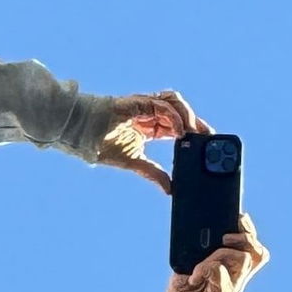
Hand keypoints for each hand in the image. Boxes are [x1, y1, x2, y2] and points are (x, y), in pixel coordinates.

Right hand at [92, 90, 208, 193]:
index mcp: (150, 126)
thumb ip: (153, 173)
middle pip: (181, 112)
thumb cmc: (101, 144)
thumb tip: (170, 189)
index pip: (178, 126)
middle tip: (211, 140)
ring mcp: (145, 105)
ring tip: (197, 134)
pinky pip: (162, 105)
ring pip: (175, 102)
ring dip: (188, 116)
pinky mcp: (138, 102)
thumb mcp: (134, 162)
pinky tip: (179, 132)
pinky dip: (174, 117)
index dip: (194, 133)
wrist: (80, 134)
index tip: (209, 146)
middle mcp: (150, 113)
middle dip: (197, 125)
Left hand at [128, 215, 268, 291]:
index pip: (252, 247)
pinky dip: (206, 268)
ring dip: (221, 253)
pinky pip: (221, 272)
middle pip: (258, 251)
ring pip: (243, 258)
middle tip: (225, 236)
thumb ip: (196, 254)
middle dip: (246, 236)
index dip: (249, 230)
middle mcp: (236, 279)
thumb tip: (197, 232)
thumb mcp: (187, 270)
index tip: (238, 217)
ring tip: (203, 262)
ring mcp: (232, 288)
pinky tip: (193, 277)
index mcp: (231, 271)